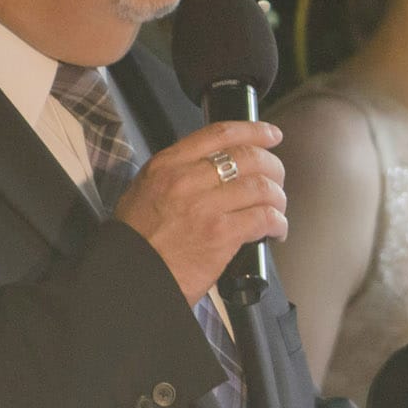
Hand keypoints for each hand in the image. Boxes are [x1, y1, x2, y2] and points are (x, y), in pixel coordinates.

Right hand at [113, 120, 287, 303]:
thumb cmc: (138, 239)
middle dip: (273, 167)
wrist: (130, 277)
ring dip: (278, 198)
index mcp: (168, 164)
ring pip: (261, 187)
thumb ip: (180, 172)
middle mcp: (187, 180)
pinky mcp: (220, 234)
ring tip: (277, 209)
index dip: (254, 131)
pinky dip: (278, 223)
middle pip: (248, 157)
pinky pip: (264, 218)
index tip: (271, 135)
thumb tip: (218, 166)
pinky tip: (276, 231)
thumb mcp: (147, 189)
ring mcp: (205, 207)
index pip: (220, 134)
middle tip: (277, 179)